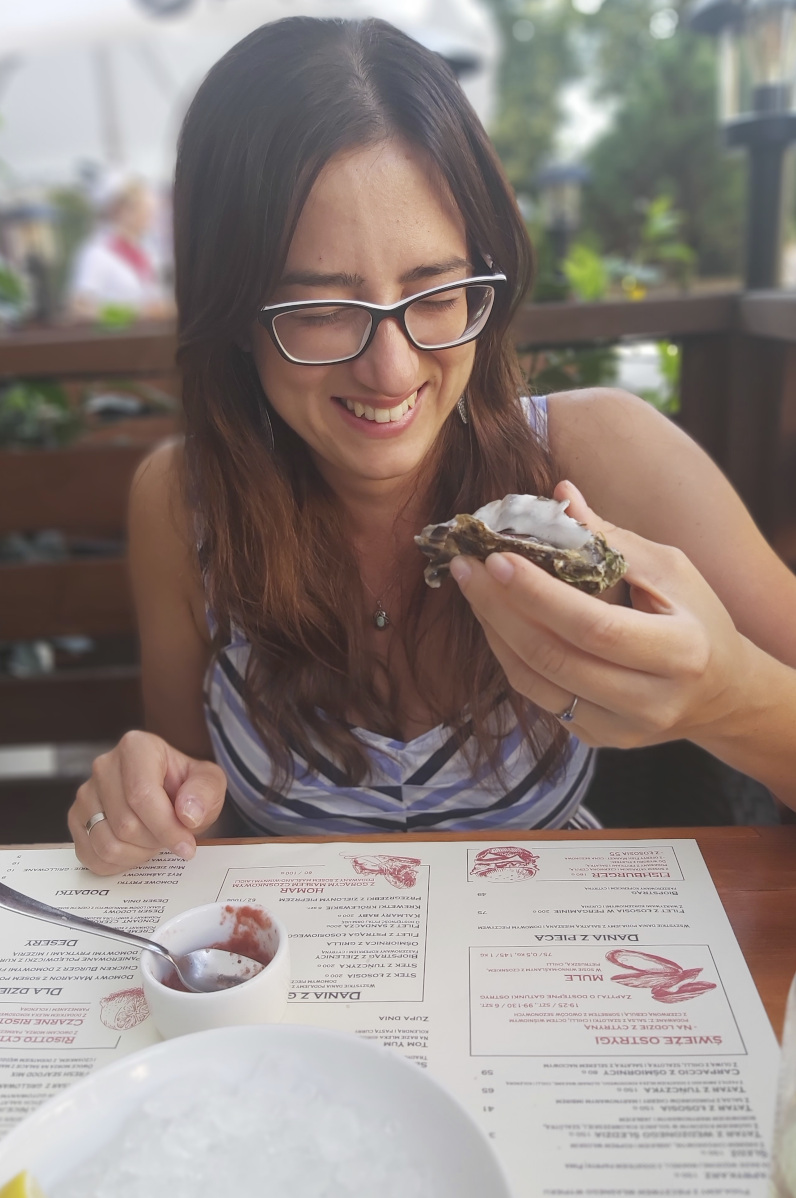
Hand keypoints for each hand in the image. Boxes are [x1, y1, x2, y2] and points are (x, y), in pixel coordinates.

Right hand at [68, 731, 226, 875]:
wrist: (169, 795)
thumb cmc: (187, 787)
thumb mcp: (210, 781)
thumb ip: (205, 791)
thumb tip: (187, 813)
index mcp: (136, 748)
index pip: (142, 795)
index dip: (166, 827)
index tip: (186, 846)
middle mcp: (104, 766)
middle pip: (125, 824)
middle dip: (155, 842)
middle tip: (172, 838)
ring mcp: (86, 794)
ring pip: (106, 844)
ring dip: (137, 855)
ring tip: (153, 842)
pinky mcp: (76, 819)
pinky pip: (91, 856)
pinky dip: (117, 864)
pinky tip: (135, 850)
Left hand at [448, 481, 749, 749]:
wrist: (719, 692)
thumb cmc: (696, 618)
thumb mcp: (671, 570)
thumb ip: (613, 539)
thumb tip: (561, 495)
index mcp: (680, 651)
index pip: (595, 627)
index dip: (539, 595)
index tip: (498, 557)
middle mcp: (650, 700)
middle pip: (556, 658)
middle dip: (501, 608)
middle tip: (468, 565)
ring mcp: (620, 727)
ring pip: (536, 682)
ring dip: (494, 630)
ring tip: (472, 585)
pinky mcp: (595, 738)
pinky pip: (536, 696)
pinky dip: (507, 654)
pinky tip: (493, 617)